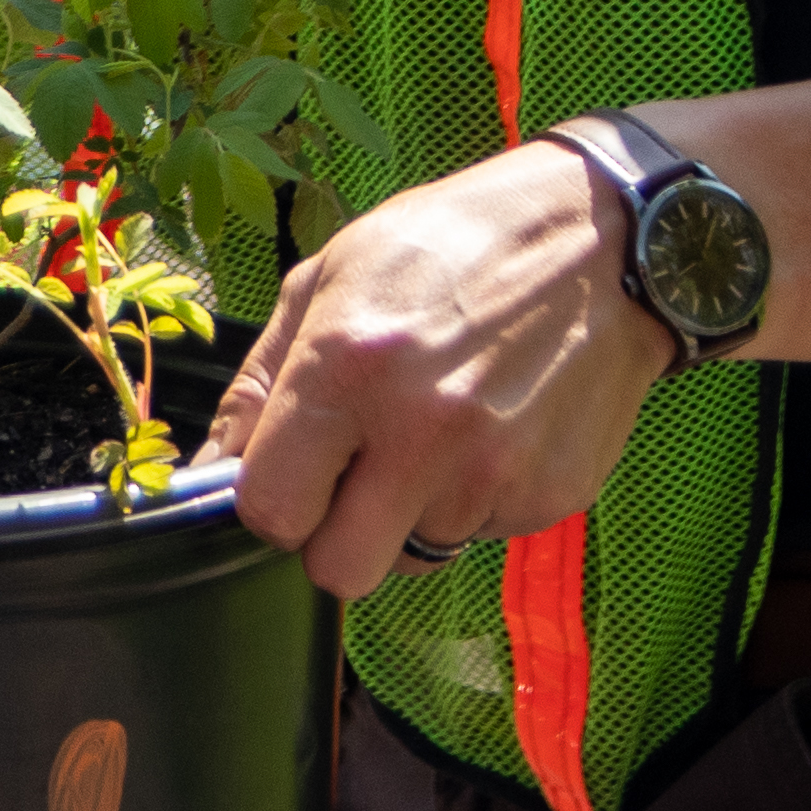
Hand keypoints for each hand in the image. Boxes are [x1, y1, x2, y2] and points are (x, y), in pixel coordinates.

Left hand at [203, 140, 673, 597]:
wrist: (598, 240)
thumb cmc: (450, 245)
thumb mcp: (328, 277)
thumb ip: (260, 383)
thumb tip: (211, 469)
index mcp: (347, 369)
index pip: (270, 511)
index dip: (272, 502)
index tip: (290, 474)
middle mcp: (421, 432)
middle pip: (339, 571)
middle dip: (334, 535)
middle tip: (353, 476)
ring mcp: (494, 473)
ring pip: (414, 554)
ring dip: (410, 509)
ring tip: (436, 425)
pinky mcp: (552, 496)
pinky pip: (481, 535)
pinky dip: (474, 498)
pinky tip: (490, 427)